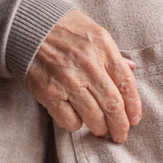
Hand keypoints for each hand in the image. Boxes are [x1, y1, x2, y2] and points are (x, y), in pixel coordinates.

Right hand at [26, 10, 141, 142]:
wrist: (28, 27)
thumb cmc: (65, 29)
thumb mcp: (95, 33)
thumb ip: (113, 54)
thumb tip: (131, 68)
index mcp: (103, 48)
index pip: (126, 84)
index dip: (134, 106)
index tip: (134, 119)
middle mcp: (88, 65)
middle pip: (112, 105)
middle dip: (120, 126)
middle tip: (121, 135)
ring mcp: (68, 80)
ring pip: (93, 117)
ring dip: (100, 129)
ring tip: (101, 130)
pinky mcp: (50, 93)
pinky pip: (70, 120)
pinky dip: (76, 124)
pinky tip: (77, 119)